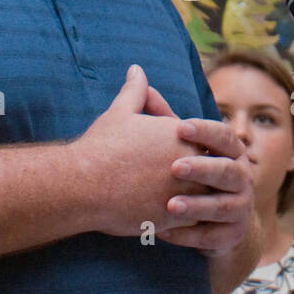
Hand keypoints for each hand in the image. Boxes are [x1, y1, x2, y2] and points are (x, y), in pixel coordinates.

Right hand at [78, 65, 211, 236]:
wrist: (82, 183)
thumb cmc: (100, 146)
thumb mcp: (120, 112)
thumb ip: (135, 91)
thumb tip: (137, 69)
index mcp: (181, 134)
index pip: (205, 142)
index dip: (197, 150)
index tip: (189, 157)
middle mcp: (188, 162)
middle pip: (210, 170)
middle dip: (205, 177)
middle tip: (199, 183)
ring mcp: (183, 191)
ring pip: (205, 199)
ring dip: (200, 202)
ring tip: (192, 206)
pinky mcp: (173, 218)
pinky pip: (192, 223)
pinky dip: (188, 223)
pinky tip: (178, 223)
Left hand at [156, 118, 254, 256]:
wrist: (213, 223)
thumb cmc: (192, 175)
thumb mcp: (181, 146)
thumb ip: (163, 117)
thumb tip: (139, 79)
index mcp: (232, 153)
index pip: (224, 136)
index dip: (204, 131)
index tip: (179, 127)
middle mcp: (242, 178)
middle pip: (228, 171)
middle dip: (202, 168)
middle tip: (174, 167)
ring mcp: (240, 208)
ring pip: (222, 206)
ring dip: (197, 205)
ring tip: (170, 205)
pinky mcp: (231, 236)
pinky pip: (211, 237)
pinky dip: (188, 236)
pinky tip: (164, 232)